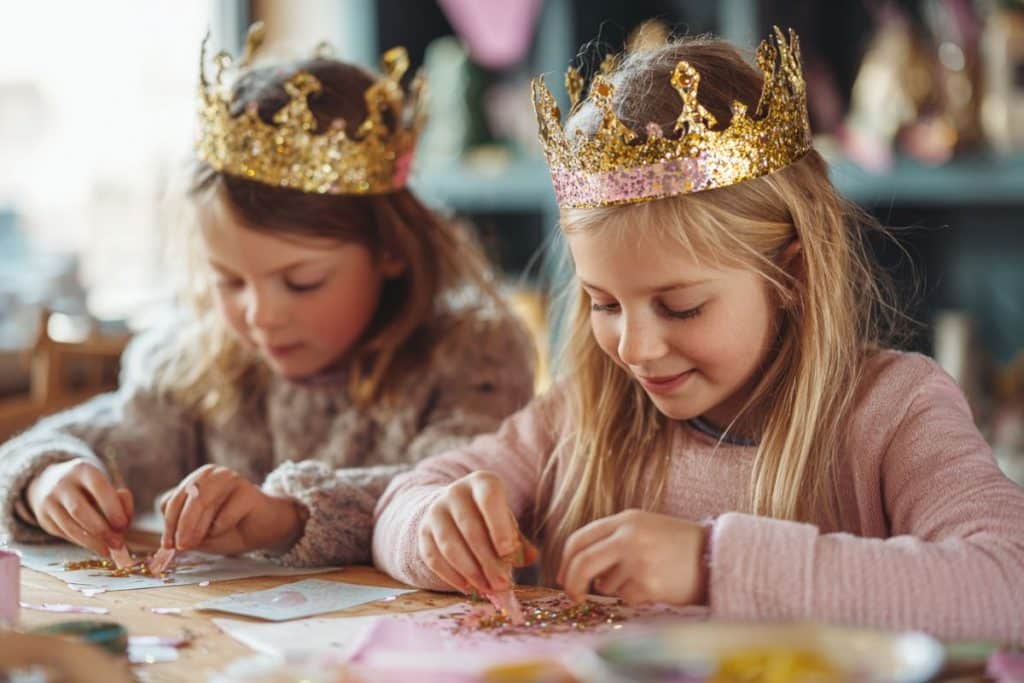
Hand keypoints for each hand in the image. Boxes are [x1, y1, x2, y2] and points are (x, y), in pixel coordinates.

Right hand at [26, 458, 133, 556]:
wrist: (51, 482)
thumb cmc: (89, 487)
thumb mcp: (106, 485)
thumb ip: (120, 500)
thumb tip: (124, 523)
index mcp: (83, 470)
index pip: (99, 488)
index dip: (112, 508)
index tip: (123, 525)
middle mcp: (62, 483)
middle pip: (80, 510)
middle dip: (101, 530)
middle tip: (117, 544)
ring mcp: (49, 500)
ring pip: (69, 526)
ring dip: (90, 542)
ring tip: (107, 550)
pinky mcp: (43, 517)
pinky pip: (63, 533)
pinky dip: (80, 541)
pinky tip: (93, 545)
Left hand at [160, 465, 304, 554]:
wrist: (264, 530)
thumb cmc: (230, 530)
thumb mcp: (200, 533)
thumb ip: (185, 533)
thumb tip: (171, 541)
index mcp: (195, 481)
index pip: (171, 501)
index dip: (167, 524)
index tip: (168, 546)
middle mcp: (211, 474)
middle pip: (185, 499)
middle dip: (179, 526)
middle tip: (180, 547)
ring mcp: (230, 479)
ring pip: (202, 502)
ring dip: (195, 527)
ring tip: (195, 543)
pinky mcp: (247, 491)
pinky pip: (224, 513)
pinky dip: (219, 527)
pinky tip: (225, 530)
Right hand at [418, 471, 535, 593]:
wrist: (454, 510)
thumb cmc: (490, 518)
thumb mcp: (506, 521)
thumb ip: (518, 541)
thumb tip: (531, 558)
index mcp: (482, 483)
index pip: (489, 499)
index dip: (499, 526)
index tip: (508, 554)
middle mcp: (455, 492)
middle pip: (470, 529)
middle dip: (488, 561)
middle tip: (502, 584)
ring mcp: (435, 511)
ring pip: (450, 546)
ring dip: (470, 572)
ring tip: (487, 588)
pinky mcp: (423, 532)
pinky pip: (433, 557)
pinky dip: (451, 576)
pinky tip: (467, 587)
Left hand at [558, 509, 707, 605]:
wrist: (715, 556)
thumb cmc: (676, 544)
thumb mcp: (643, 527)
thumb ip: (612, 539)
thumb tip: (576, 566)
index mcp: (625, 520)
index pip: (579, 539)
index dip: (566, 560)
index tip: (563, 576)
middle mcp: (629, 537)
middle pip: (582, 562)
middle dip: (572, 583)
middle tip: (573, 594)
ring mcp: (638, 561)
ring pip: (605, 585)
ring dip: (616, 587)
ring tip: (644, 576)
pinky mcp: (649, 585)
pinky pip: (626, 597)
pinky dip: (634, 596)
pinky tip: (655, 585)